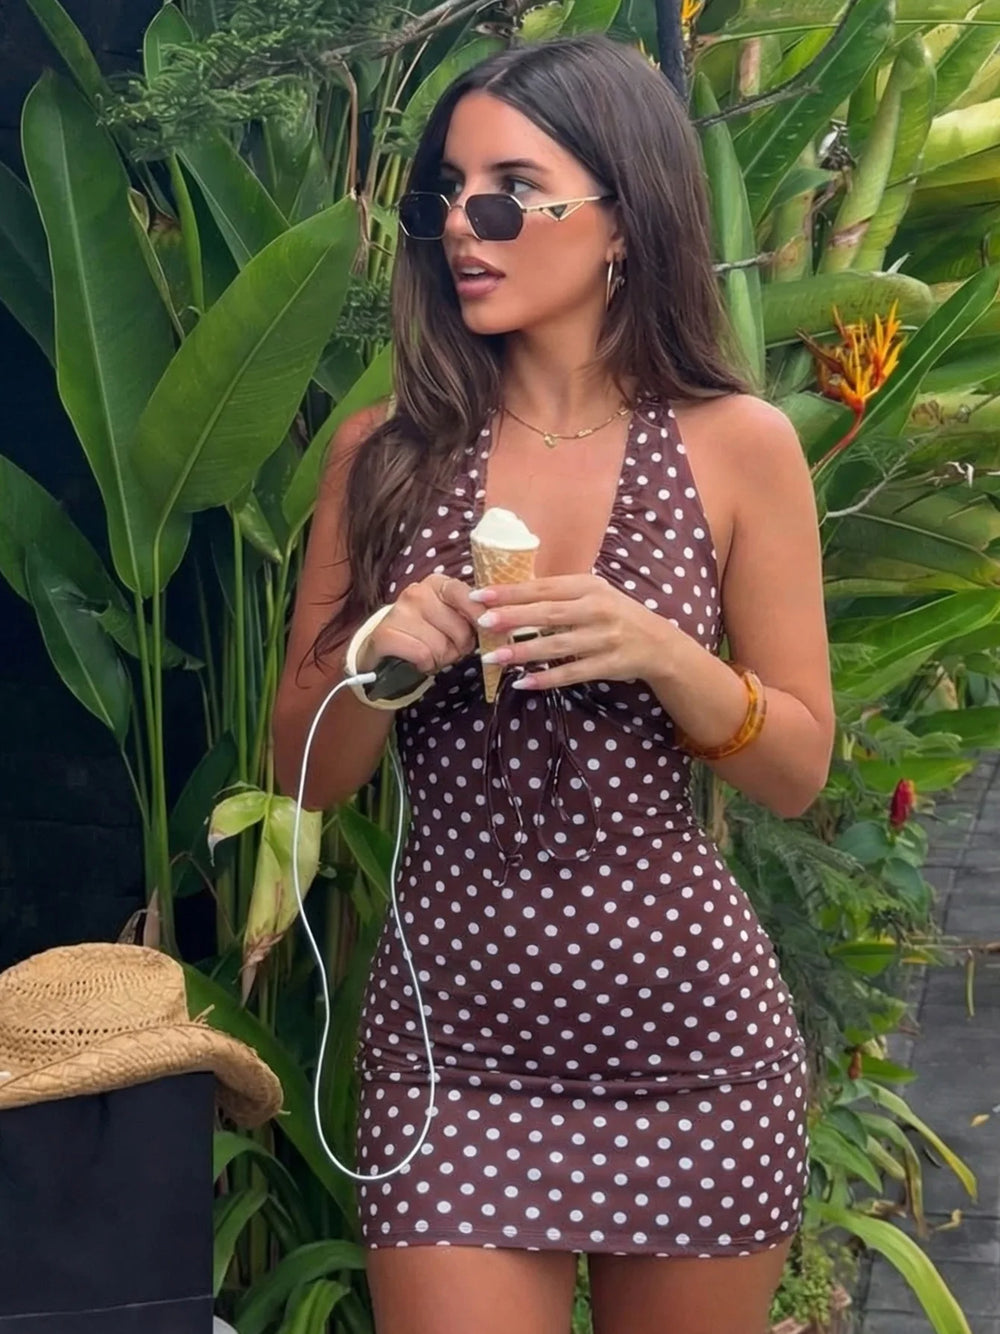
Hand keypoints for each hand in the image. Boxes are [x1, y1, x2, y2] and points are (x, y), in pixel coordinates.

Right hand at [357, 573, 480, 674]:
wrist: (388, 648)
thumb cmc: (427, 632)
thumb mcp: (452, 618)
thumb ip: (474, 615)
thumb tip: (499, 622)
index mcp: (437, 584)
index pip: (466, 595)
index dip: (479, 616)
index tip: (484, 629)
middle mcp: (416, 592)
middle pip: (460, 629)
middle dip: (460, 646)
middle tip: (448, 648)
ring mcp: (399, 612)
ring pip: (441, 646)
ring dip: (441, 658)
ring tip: (431, 654)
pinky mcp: (385, 635)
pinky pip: (422, 655)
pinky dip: (425, 665)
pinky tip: (418, 661)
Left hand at [471, 573, 675, 689]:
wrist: (659, 643)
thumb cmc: (616, 614)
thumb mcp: (594, 594)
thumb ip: (560, 594)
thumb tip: (511, 595)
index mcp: (589, 587)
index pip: (543, 587)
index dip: (511, 592)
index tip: (480, 595)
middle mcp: (597, 610)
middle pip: (548, 613)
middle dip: (512, 618)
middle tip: (482, 623)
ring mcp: (604, 638)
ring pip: (557, 645)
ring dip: (523, 652)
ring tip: (494, 657)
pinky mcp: (609, 665)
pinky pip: (572, 673)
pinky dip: (547, 679)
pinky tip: (523, 682)